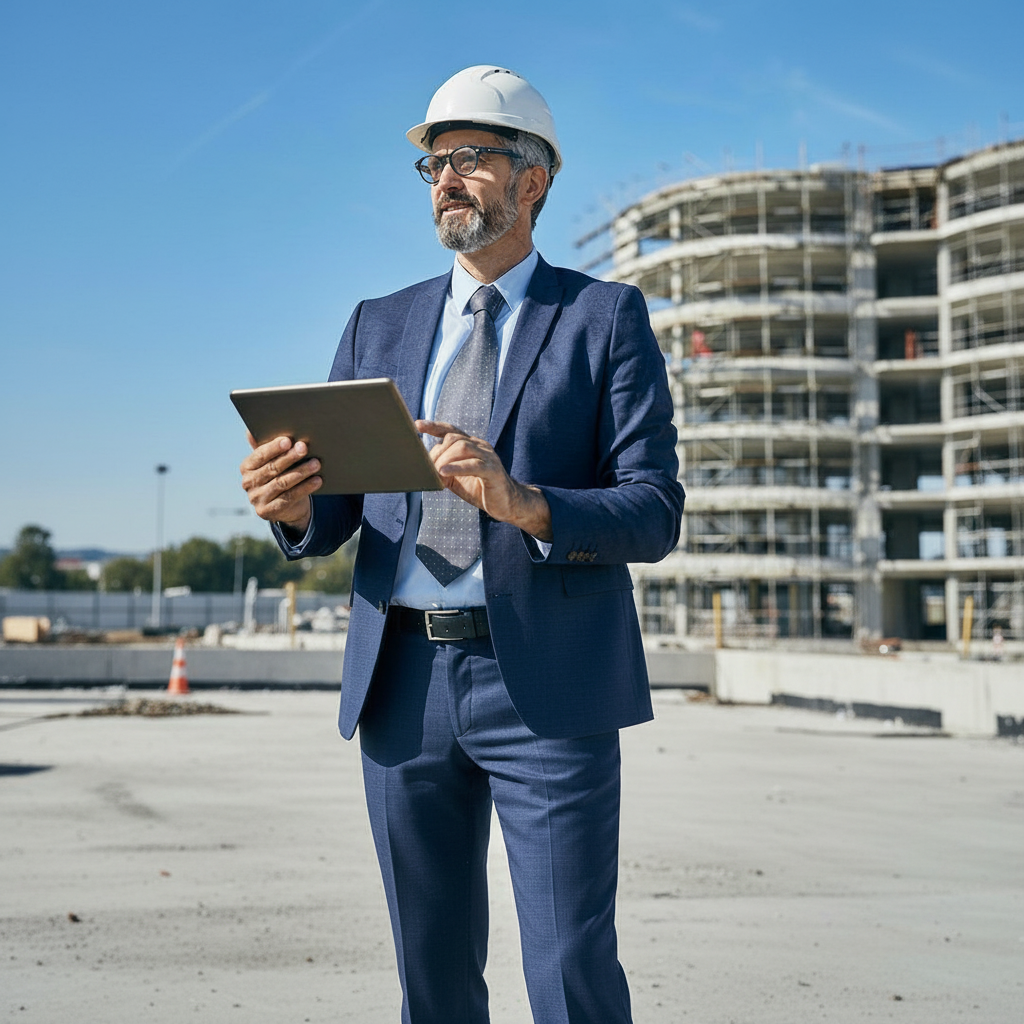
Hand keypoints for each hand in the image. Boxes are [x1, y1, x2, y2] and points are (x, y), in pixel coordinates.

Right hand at [240, 433, 320, 533]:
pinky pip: (289, 498)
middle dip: (290, 457)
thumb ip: (264, 446)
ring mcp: (257, 499)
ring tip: (316, 464)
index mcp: (246, 467)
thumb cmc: (280, 475)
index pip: (260, 455)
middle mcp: (248, 483)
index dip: (274, 448)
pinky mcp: (268, 511)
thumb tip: (250, 430)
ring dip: (301, 472)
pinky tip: (317, 480)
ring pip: (282, 483)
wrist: (286, 507)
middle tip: (305, 448)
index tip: (288, 440)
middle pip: (272, 468)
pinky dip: (305, 488)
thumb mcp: (271, 461)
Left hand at [416, 420, 551, 541]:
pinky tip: (443, 472)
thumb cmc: (480, 489)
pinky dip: (456, 467)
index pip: (451, 430)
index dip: (434, 426)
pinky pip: (473, 465)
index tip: (417, 425)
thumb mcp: (456, 478)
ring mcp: (488, 457)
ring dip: (445, 460)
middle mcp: (480, 446)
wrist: (506, 503)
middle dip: (437, 453)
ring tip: (438, 473)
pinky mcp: (493, 470)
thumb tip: (424, 467)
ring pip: (462, 448)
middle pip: (454, 439)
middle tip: (429, 469)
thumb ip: (443, 468)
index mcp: (471, 445)